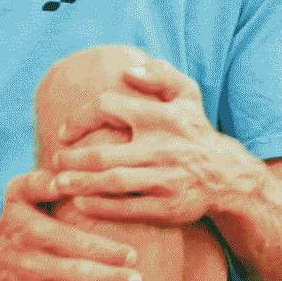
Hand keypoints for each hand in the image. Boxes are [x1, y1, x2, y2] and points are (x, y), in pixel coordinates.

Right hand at [0, 170, 141, 280]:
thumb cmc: (16, 222)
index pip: (75, 242)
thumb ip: (42, 181)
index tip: (132, 256)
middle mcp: (26, 263)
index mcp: (31, 231)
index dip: (106, 250)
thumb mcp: (20, 192)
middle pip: (75, 274)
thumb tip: (65, 176)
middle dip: (110, 279)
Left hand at [50, 60, 257, 228]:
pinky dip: (101, 207)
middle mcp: (162, 148)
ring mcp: (164, 180)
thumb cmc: (195, 132)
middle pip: (104, 154)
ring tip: (59, 184)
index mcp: (160, 117)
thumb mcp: (187, 95)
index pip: (109, 107)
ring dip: (80, 184)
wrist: (226, 176)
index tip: (64, 133)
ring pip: (112, 182)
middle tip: (55, 163)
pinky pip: (128, 208)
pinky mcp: (167, 207)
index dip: (80, 118)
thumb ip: (160, 75)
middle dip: (72, 160)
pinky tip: (81, 203)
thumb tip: (127, 72)